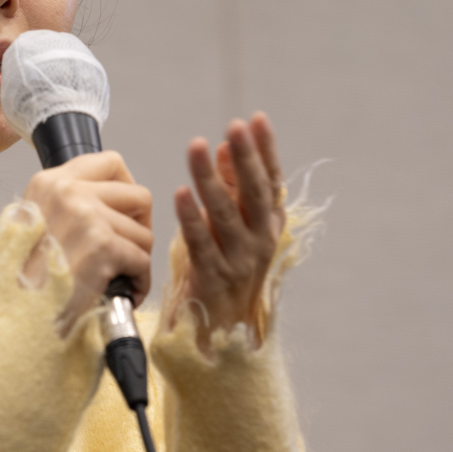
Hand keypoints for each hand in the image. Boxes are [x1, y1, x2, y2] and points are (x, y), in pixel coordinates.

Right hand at [21, 151, 153, 326]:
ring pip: (144, 233)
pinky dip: (139, 282)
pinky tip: (124, 292)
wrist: (13, 315)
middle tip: (127, 249)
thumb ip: (66, 204)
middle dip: (140, 226)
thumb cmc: (23, 279)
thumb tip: (107, 202)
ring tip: (118, 277)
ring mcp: (86, 217)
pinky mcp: (102, 247)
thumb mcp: (32, 223)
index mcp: (49, 183)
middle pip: (138, 195)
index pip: (110, 162)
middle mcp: (68, 192)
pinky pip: (143, 260)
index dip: (126, 188)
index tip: (124, 213)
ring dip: (137, 260)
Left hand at [173, 112, 285, 339]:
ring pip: (225, 214)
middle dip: (245, 158)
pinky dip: (191, 218)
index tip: (256, 119)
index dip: (265, 150)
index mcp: (269, 225)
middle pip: (254, 194)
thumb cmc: (224, 269)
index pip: (271, 181)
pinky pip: (200, 244)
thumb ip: (231, 188)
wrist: (220, 332)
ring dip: (210, 178)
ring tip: (197, 147)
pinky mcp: (213, 280)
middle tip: (234, 127)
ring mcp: (239, 262)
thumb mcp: (233, 226)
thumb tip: (222, 147)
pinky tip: (180, 193)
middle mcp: (261, 241)